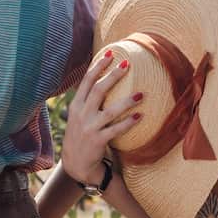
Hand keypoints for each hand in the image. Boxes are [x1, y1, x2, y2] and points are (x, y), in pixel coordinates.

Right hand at [61, 50, 142, 185]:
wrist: (76, 164)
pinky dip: (128, 123)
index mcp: (76, 105)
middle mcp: (81, 114)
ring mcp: (89, 128)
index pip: (86, 81)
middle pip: (98, 90)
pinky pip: (116, 130)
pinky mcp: (98, 141)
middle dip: (112, 76)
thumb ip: (88, 100)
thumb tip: (104, 79)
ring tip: (141, 94)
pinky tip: (140, 116)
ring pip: (109, 111)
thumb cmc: (81, 135)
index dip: (98, 66)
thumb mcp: (78, 116)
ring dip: (126, 101)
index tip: (110, 53)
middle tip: (127, 64)